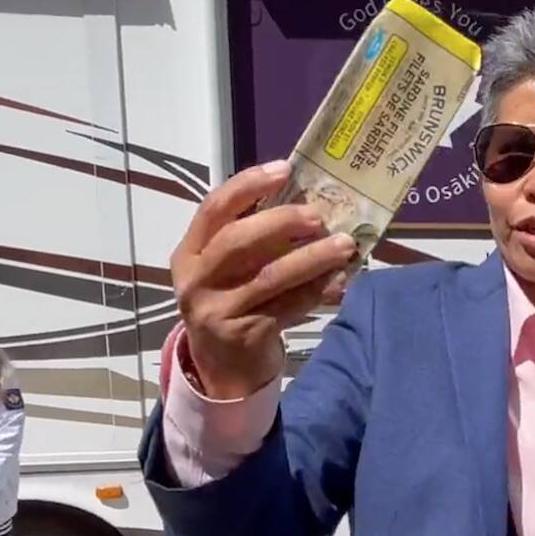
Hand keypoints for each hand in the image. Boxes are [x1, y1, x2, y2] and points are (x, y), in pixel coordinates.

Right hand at [172, 161, 357, 398]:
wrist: (222, 366)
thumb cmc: (233, 300)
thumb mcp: (228, 267)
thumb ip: (253, 236)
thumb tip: (310, 199)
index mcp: (190, 252)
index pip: (213, 209)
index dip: (248, 186)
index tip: (285, 169)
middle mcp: (196, 279)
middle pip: (237, 242)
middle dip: (281, 223)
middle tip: (318, 215)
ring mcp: (216, 310)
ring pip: (268, 277)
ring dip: (311, 259)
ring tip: (344, 245)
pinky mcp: (242, 335)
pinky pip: (286, 307)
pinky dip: (316, 291)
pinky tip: (340, 281)